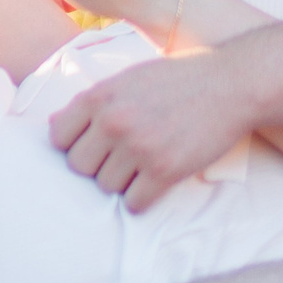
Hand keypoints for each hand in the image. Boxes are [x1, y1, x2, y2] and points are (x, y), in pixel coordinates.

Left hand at [47, 49, 258, 211]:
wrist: (230, 84)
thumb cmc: (177, 80)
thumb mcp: (127, 79)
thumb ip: (92, 102)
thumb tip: (52, 125)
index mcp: (99, 96)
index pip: (57, 137)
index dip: (74, 144)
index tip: (93, 144)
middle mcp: (113, 122)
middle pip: (78, 167)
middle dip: (96, 166)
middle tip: (119, 158)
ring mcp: (138, 148)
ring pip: (105, 187)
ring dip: (121, 182)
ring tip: (142, 165)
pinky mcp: (165, 170)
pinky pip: (133, 203)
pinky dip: (142, 198)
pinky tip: (154, 182)